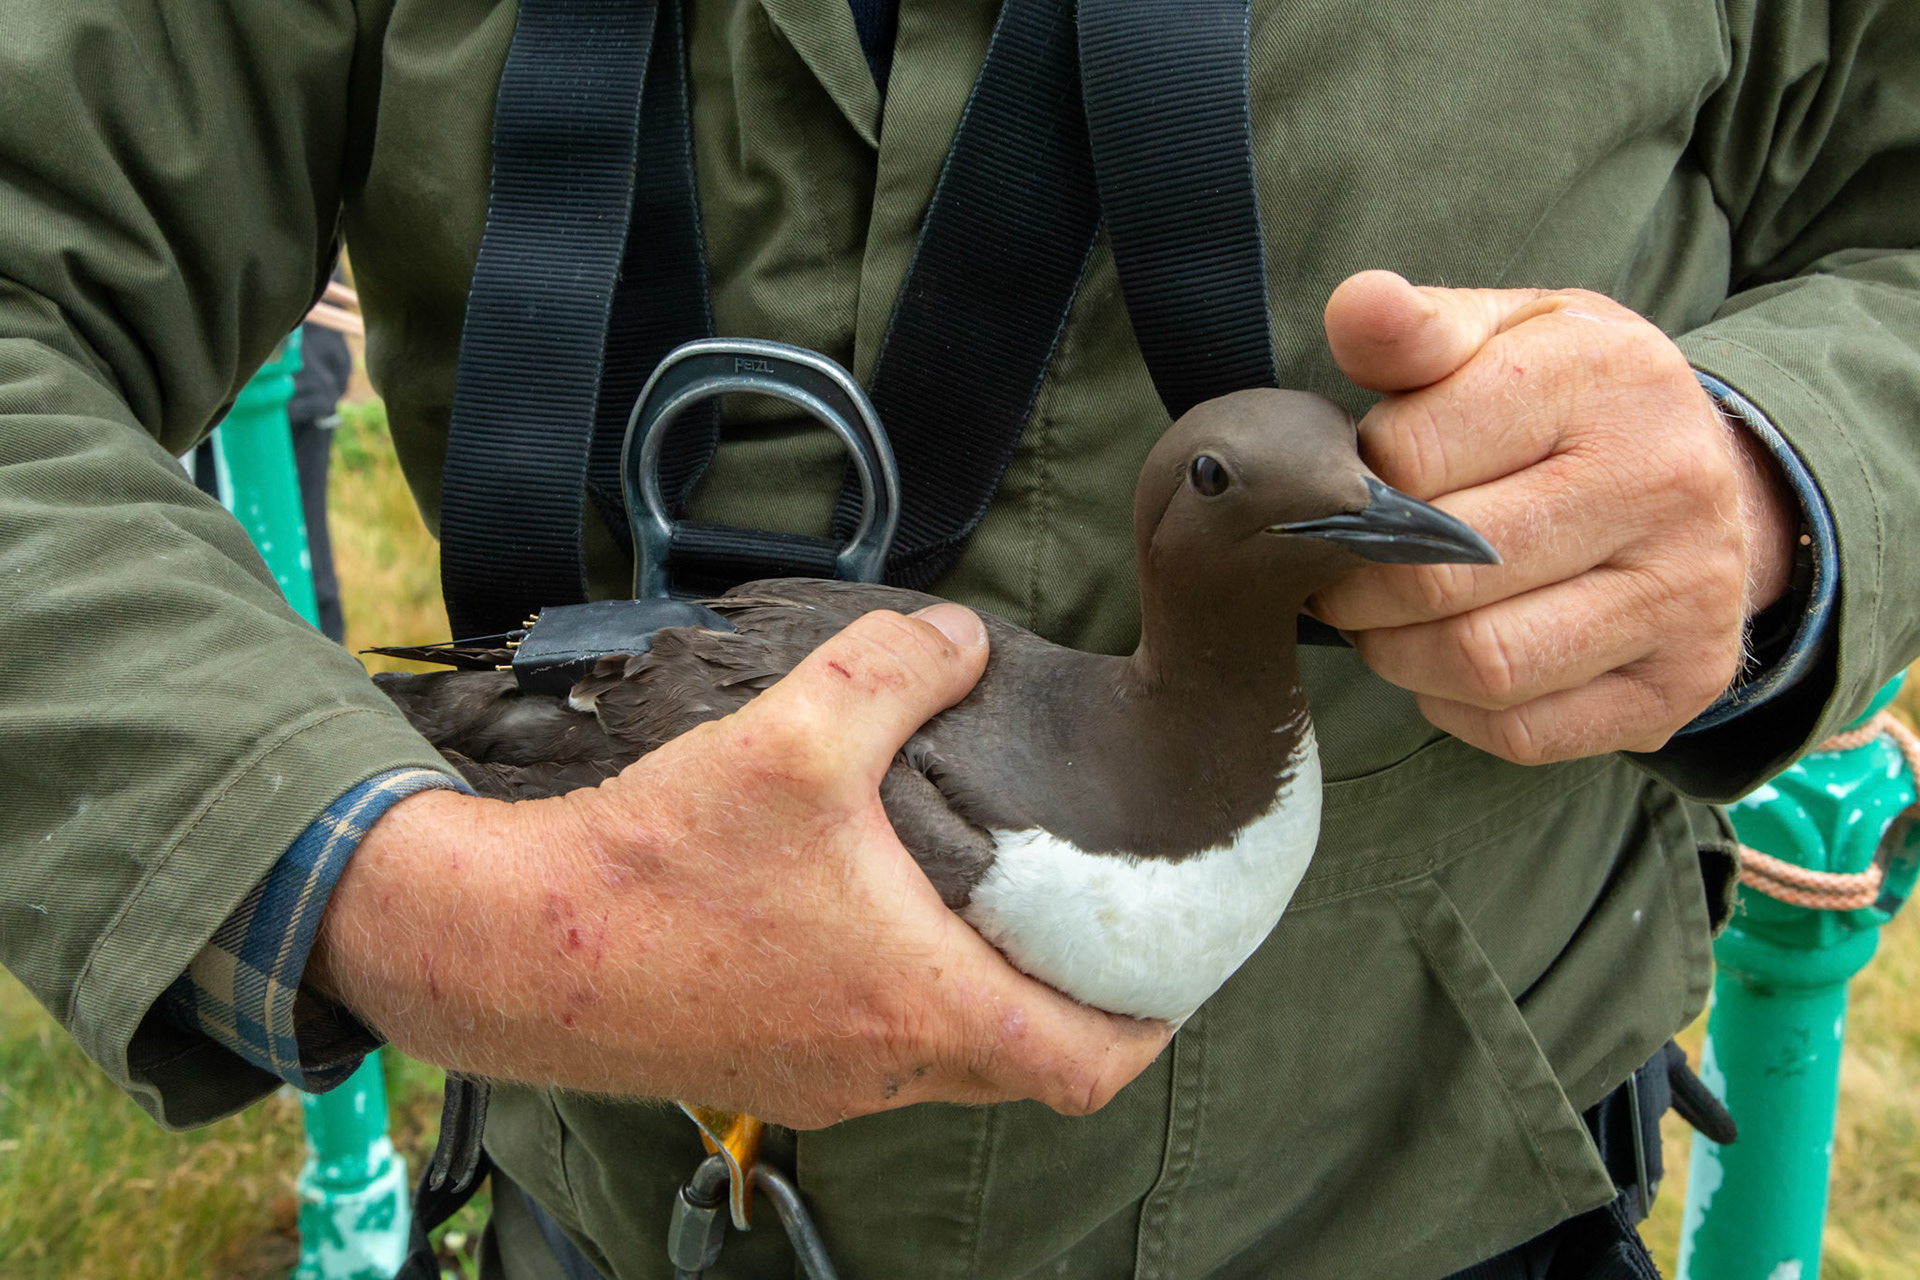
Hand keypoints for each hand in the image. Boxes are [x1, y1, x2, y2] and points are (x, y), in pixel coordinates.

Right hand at [309, 604, 1168, 1128]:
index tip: (1169, 972)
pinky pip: (866, 1055)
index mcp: (923, 1006)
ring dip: (981, 1002)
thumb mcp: (795, 736)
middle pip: (1024, 1067)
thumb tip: (962, 637)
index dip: (1150, 1022)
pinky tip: (867, 922)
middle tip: (1088, 927)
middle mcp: (881, 1069)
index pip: (1090, 1063)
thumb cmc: (656, 864)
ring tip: (988, 913)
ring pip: (943, 1064)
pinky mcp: (757, 1070)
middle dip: (1071, 1004)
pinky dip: (900, 1003)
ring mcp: (815, 1084)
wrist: (508, 949)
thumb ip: (894, 668)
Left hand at [1310, 270, 1797, 763]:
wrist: (1708, 478)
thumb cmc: (1572, 402)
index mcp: (1607, 378)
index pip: (1417, 454)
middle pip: (1442, 573)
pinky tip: (1447, 664)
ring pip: (1481, 664)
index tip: (1347, 488)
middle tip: (1335, 572)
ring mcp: (1684, 597)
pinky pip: (1520, 731)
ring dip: (1396, 655)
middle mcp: (1665, 486)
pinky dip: (1454, 709)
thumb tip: (1356, 304)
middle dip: (1357, 584)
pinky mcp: (1679, 686)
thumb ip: (1418, 328)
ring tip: (1382, 620)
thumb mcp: (1507, 334)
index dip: (1353, 484)